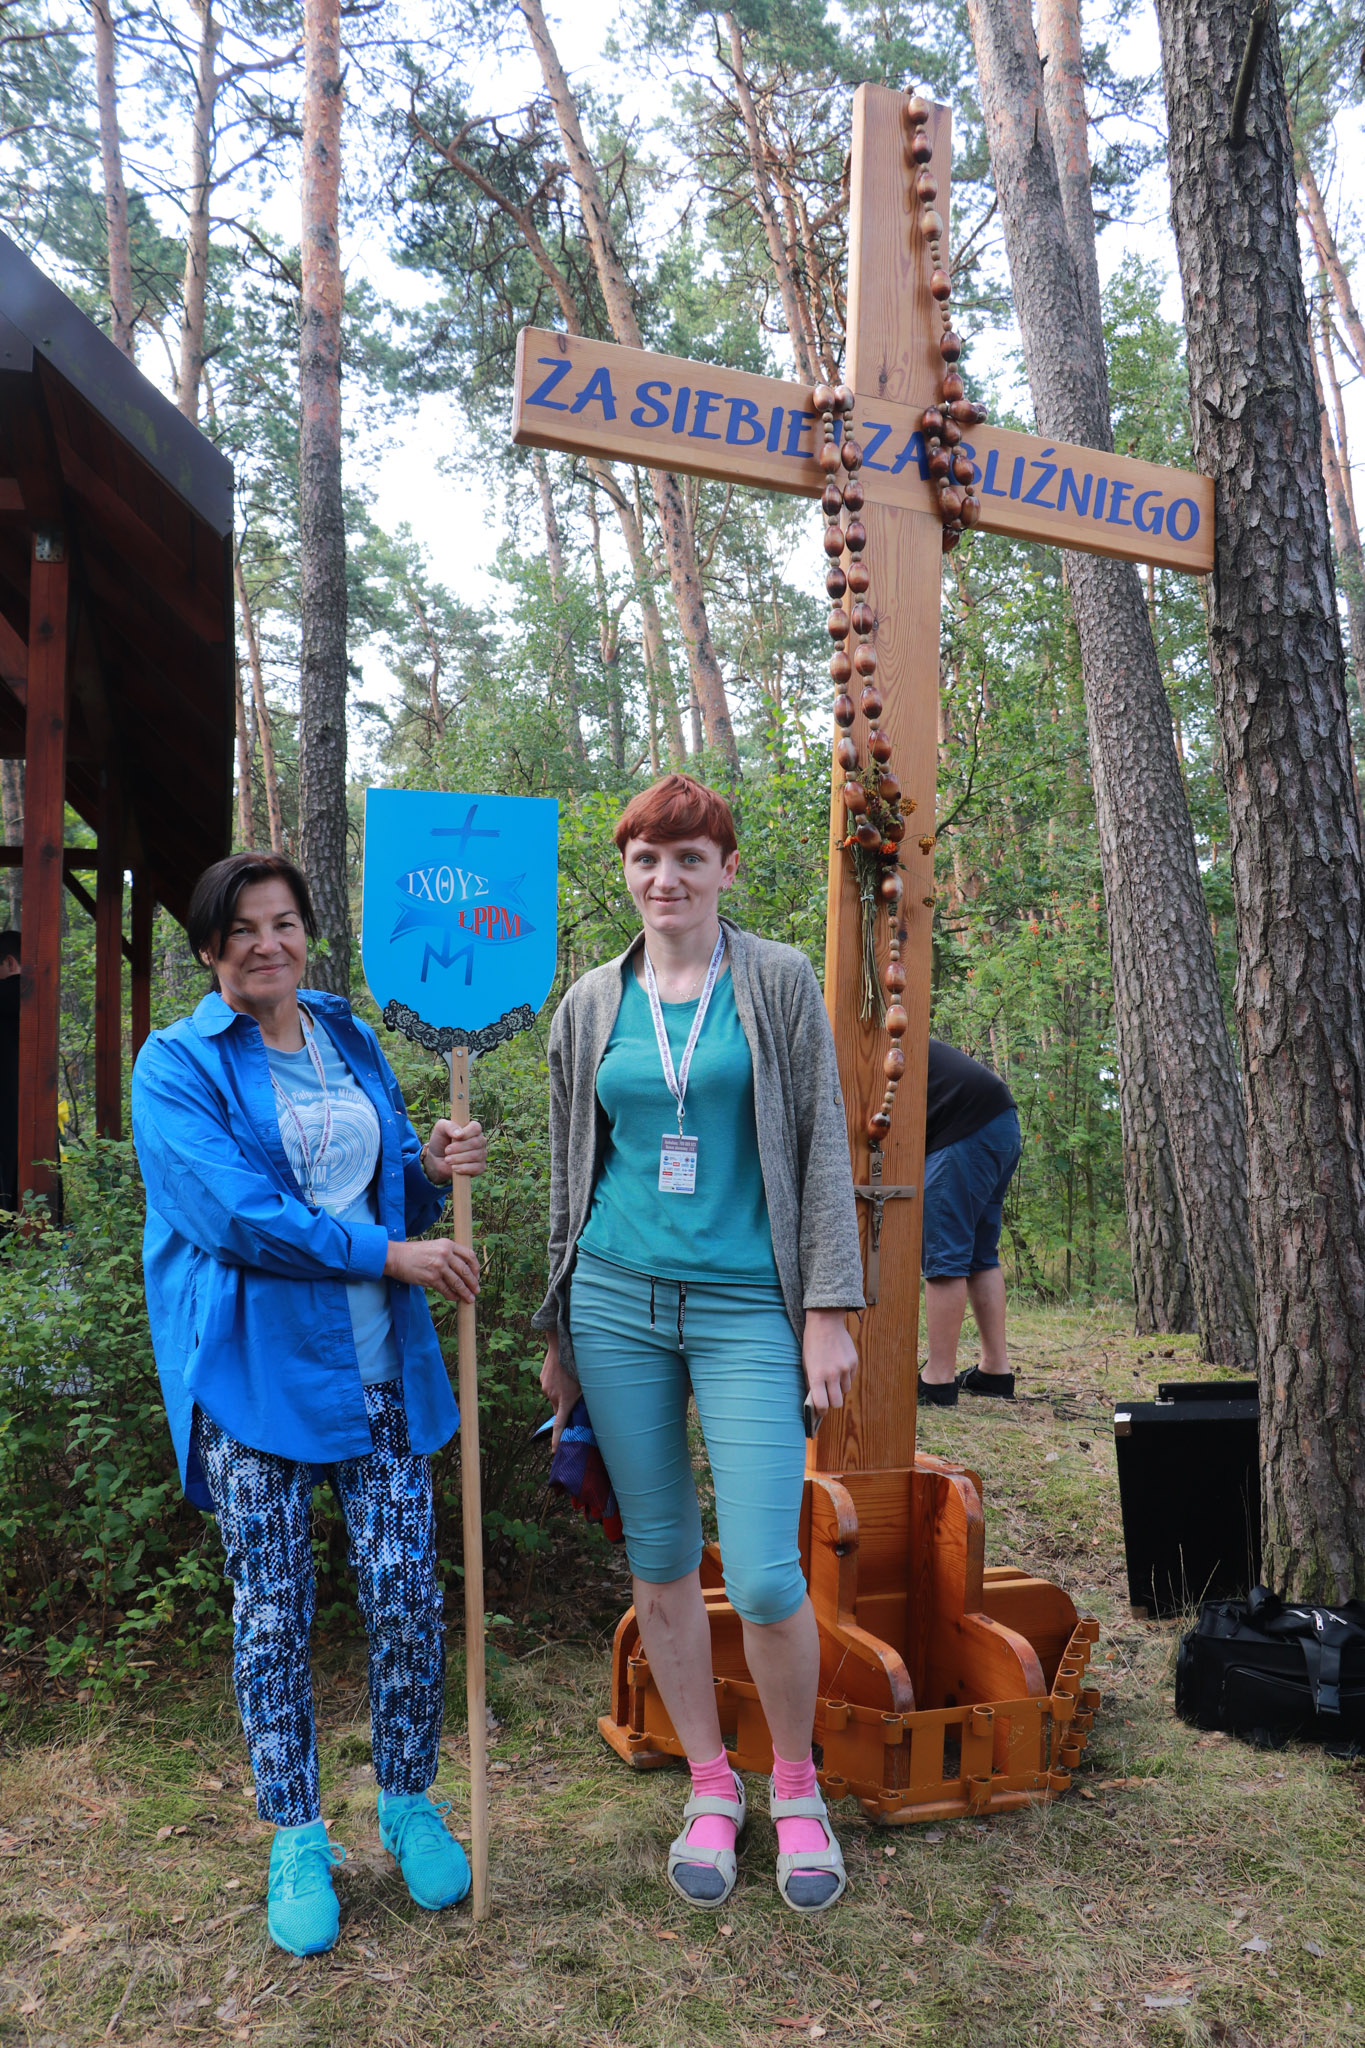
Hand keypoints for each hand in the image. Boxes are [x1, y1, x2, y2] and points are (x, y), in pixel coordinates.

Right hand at [384, 1236, 479, 1302]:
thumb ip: (448, 1253)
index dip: (476, 1267)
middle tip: (477, 1290)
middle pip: (465, 1270)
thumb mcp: (434, 1246)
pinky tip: (455, 1298)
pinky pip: (446, 1289)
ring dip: (465, 1292)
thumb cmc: (414, 1252)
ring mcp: (439, 1266)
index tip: (477, 1275)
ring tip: (470, 1299)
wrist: (395, 1257)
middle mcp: (445, 1254)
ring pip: (458, 1282)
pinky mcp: (431, 1278)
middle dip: (473, 1282)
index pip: (469, 1255)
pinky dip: (452, 1296)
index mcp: (447, 1244)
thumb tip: (461, 1267)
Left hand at [422, 1119, 485, 1182]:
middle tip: (447, 1151)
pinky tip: (454, 1167)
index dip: (466, 1133)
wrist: (437, 1160)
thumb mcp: (440, 1129)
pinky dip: (463, 1168)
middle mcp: (480, 1141)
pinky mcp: (480, 1167)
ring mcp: (481, 1154)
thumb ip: (449, 1126)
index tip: (454, 1138)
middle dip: (458, 1148)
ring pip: (475, 1156)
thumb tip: (460, 1134)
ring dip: (458, 1158)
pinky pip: (476, 1168)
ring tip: (447, 1160)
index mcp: (472, 1129)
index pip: (476, 1128)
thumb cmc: (441, 1142)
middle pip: (475, 1143)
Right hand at [540, 1330, 580, 1450]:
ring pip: (554, 1397)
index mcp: (566, 1400)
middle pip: (558, 1409)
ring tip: (568, 1378)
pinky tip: (562, 1372)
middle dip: (564, 1407)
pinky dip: (556, 1384)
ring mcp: (546, 1388)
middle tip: (573, 1395)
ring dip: (561, 1392)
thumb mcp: (587, 1383)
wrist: (561, 1345)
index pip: (559, 1425)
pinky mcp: (542, 1380)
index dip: (557, 1440)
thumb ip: (583, 1398)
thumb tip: (586, 1408)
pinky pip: (550, 1387)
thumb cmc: (579, 1364)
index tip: (554, 1452)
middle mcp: (553, 1396)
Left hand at [802, 1308, 857, 1414]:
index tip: (820, 1412)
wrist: (825, 1322)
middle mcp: (832, 1374)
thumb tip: (815, 1399)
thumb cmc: (812, 1343)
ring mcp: (845, 1368)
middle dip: (832, 1402)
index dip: (821, 1411)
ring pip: (845, 1390)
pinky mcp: (854, 1362)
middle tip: (828, 1397)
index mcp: (817, 1375)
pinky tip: (839, 1366)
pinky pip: (851, 1378)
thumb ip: (811, 1382)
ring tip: (832, 1377)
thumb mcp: (806, 1363)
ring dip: (839, 1388)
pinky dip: (846, 1377)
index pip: (822, 1403)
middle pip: (837, 1402)